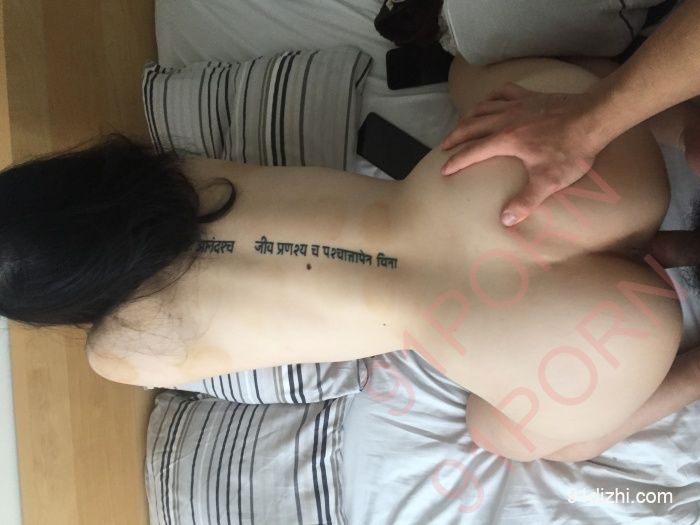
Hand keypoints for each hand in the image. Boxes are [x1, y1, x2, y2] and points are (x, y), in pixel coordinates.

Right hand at [441, 83, 605, 226]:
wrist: (594, 117)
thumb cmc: (571, 150)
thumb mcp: (549, 181)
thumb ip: (526, 201)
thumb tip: (505, 220)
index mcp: (506, 140)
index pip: (472, 152)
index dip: (456, 162)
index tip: (444, 170)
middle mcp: (506, 120)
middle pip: (471, 126)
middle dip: (454, 137)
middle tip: (444, 146)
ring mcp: (518, 105)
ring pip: (483, 107)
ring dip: (468, 117)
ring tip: (461, 125)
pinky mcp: (531, 97)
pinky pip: (504, 92)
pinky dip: (492, 96)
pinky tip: (490, 101)